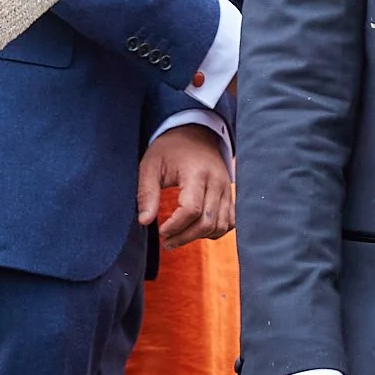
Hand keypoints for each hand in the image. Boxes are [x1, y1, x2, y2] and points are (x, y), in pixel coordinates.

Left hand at [137, 128, 232, 248]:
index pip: (191, 210)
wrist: (195, 133)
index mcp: (196, 173)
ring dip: (200, 237)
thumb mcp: (150, 166)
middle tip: (167, 242)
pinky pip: (230, 221)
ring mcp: (226, 189)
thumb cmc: (170, 149)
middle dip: (185, 237)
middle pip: (207, 222)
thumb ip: (147, 194)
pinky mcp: (230, 194)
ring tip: (179, 237)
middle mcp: (217, 182)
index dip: (175, 226)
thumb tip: (145, 221)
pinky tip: (197, 230)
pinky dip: (215, 231)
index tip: (161, 231)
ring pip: (221, 225)